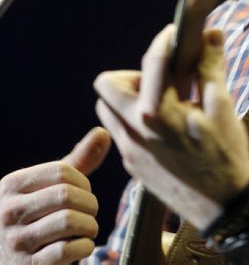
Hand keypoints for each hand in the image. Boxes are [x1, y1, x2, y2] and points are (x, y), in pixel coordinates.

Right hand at [0, 126, 110, 263]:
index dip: (83, 181)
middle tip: (91, 212)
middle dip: (90, 203)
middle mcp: (8, 212)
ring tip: (88, 228)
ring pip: (69, 221)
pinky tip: (81, 246)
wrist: (8, 262)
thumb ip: (75, 162)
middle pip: (66, 195)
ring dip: (90, 225)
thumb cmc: (35, 217)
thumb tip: (103, 132)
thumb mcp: (46, 188)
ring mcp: (16, 242)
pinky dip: (85, 247)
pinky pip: (67, 250)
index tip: (85, 192)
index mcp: (11, 186)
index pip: (61, 171)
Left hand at [95, 25, 248, 230]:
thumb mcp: (221, 106)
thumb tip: (211, 34)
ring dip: (127, 96)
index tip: (176, 33)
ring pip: (107, 109)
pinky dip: (133, 119)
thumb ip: (211, 67)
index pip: (151, 60)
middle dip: (132, 73)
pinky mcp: (132, 164)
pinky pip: (119, 131)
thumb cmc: (225, 154)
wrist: (223, 207)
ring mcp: (129, 150)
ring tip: (161, 99)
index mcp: (158, 112)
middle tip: (161, 78)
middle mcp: (135, 130)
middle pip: (106, 84)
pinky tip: (163, 123)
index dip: (166, 39)